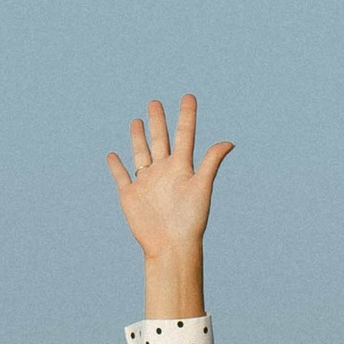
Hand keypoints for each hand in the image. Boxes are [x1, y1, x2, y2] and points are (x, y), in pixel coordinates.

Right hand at [109, 93, 231, 316]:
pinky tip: (113, 155)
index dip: (186, 116)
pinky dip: (116, 166)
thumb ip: (211, 162)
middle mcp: (164, 171)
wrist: (171, 246)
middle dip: (157, 121)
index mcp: (181, 167)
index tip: (188, 97)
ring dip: (138, 138)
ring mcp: (146, 182)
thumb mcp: (201, 187)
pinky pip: (122, 177)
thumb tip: (229, 142)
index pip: (185, 135)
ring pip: (141, 154)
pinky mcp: (130, 195)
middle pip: (160, 140)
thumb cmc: (190, 220)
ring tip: (137, 121)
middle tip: (154, 103)